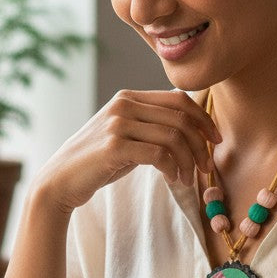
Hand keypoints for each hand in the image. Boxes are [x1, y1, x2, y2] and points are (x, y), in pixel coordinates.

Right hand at [36, 89, 221, 212]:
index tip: (215, 141)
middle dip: (200, 145)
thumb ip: (151, 125)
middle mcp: (123, 104)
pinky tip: (173, 179)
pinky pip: (159, 154)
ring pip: (173, 136)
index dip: (204, 119)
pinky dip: (173, 168)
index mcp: (128, 97)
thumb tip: (191, 124)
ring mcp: (118, 123)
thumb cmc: (99, 162)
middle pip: (181, 118)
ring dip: (188, 161)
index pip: (179, 99)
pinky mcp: (114, 146)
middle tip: (207, 168)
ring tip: (188, 179)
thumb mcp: (126, 136)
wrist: (61, 180)